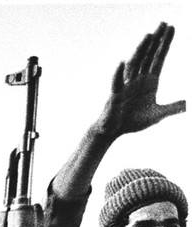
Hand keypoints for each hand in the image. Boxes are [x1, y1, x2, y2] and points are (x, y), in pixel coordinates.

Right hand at [93, 22, 185, 139]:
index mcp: (149, 81)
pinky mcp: (115, 96)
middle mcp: (138, 79)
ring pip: (135, 64)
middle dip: (156, 40)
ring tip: (148, 36)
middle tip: (163, 23)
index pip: (159, 59)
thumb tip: (187, 104)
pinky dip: (119, 73)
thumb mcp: (155, 115)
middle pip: (148, 56)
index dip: (165, 44)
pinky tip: (122, 62)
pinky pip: (117, 83)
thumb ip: (170, 109)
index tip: (171, 28)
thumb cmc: (133, 121)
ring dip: (141, 50)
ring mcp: (127, 86)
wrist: (114, 130)